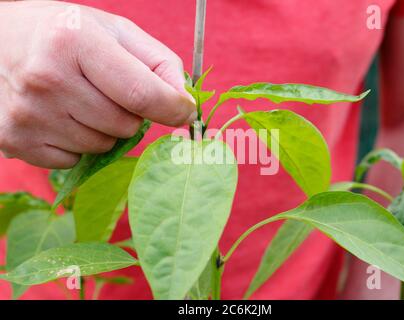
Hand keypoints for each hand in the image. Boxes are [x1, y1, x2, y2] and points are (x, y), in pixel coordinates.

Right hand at [0, 1, 195, 167]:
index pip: (142, 93)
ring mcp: (28, 114)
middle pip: (125, 125)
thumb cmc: (65, 34)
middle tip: (108, 91)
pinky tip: (61, 116)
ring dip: (104, 129)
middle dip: (130, 113)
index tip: (185, 111)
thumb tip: (185, 103)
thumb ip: (159, 62)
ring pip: (102, 146)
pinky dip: (78, 144)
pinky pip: (75, 160)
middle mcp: (47, 79)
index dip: (173, 108)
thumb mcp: (115, 31)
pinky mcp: (15, 140)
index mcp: (74, 41)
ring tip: (81, 100)